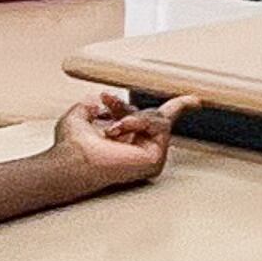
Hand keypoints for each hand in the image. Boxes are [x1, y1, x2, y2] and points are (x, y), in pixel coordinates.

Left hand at [53, 92, 191, 190]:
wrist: (73, 160)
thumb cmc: (70, 147)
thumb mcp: (77, 117)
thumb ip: (89, 107)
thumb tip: (96, 101)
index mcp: (124, 140)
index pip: (150, 121)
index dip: (163, 106)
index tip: (191, 100)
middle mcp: (138, 148)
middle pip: (156, 117)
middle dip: (132, 111)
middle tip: (116, 116)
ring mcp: (149, 154)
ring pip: (159, 119)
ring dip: (134, 118)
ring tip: (113, 128)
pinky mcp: (155, 158)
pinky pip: (159, 127)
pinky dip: (138, 122)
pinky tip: (119, 130)